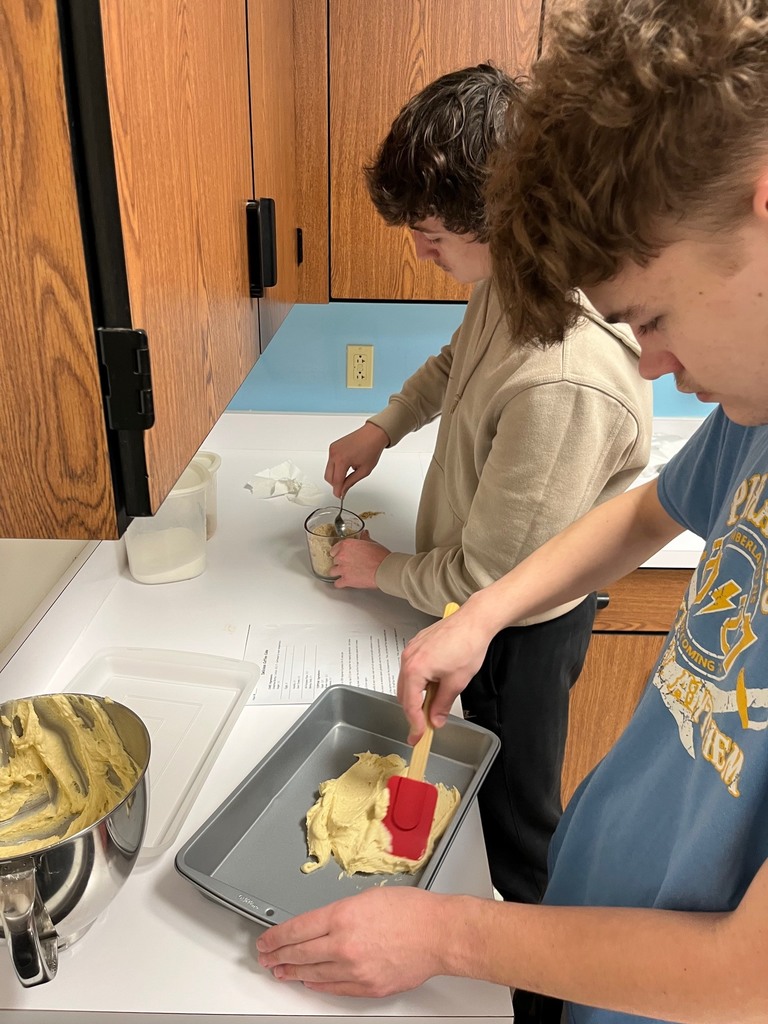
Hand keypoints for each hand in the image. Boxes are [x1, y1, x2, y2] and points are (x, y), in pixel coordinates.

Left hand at [256, 888, 444, 996]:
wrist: (438, 934)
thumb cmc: (410, 911)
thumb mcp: (365, 898)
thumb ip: (339, 913)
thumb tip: (320, 925)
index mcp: (341, 917)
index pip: (296, 929)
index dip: (275, 936)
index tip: (265, 940)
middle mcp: (343, 945)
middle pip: (299, 953)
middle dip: (277, 955)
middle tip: (265, 956)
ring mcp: (354, 970)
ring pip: (313, 974)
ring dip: (293, 972)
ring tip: (280, 971)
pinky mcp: (367, 987)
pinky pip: (333, 988)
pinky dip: (318, 984)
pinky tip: (309, 982)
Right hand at [325, 422, 389, 496]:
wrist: (373, 434)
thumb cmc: (371, 448)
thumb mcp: (364, 471)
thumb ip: (351, 482)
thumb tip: (343, 491)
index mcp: (342, 460)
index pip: (336, 481)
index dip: (338, 490)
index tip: (340, 496)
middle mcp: (335, 454)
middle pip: (328, 477)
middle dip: (335, 484)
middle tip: (344, 487)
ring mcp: (332, 449)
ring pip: (328, 469)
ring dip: (335, 475)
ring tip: (348, 473)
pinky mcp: (333, 447)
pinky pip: (330, 461)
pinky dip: (336, 466)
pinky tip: (346, 465)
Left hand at [331, 534, 389, 587]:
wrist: (384, 569)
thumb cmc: (380, 557)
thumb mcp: (372, 543)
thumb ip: (365, 539)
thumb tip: (364, 534)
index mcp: (347, 545)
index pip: (334, 549)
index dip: (338, 553)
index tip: (341, 555)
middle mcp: (342, 556)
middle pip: (334, 560)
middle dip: (340, 563)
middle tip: (347, 564)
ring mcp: (343, 568)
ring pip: (332, 571)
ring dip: (338, 573)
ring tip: (345, 573)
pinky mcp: (346, 580)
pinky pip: (337, 583)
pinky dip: (340, 584)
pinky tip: (344, 583)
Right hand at [398, 599, 494, 742]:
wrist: (474, 621)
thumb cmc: (467, 645)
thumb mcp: (456, 682)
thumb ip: (442, 705)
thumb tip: (435, 720)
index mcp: (415, 669)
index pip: (410, 704)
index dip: (414, 724)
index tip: (418, 737)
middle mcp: (408, 658)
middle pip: (404, 693)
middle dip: (413, 712)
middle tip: (423, 727)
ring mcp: (411, 649)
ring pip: (407, 681)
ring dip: (416, 696)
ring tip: (431, 706)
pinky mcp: (417, 644)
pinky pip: (412, 668)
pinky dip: (419, 681)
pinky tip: (432, 686)